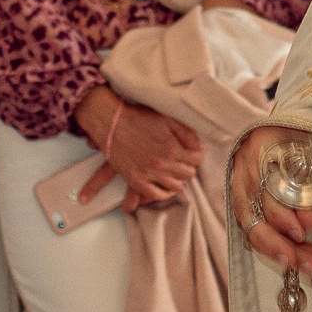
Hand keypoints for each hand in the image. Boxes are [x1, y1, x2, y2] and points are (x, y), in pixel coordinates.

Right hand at [77, 91, 201, 208]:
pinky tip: (164, 187)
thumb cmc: (139, 117)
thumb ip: (186, 133)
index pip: (197, 160)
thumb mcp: (167, 118)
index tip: (190, 154)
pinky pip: (156, 195)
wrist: (110, 122)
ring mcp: (149, 173)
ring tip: (172, 173)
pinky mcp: (135, 181)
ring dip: (176, 180)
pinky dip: (163, 193)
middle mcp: (163, 163)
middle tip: (181, 163)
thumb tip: (200, 147)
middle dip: (187, 168)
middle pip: (188, 174)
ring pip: (175, 187)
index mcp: (172, 147)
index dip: (195, 157)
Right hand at [229, 125, 311, 275]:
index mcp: (264, 143)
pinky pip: (257, 229)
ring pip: (251, 224)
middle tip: (300, 258)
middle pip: (251, 209)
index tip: (300, 233)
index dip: (279, 213)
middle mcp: (247, 163)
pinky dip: (276, 245)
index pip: (262, 184)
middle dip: (276, 240)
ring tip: (306, 262)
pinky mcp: (252, 203)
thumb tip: (308, 222)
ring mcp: (245, 184)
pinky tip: (298, 256)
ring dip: (277, 248)